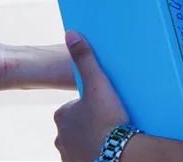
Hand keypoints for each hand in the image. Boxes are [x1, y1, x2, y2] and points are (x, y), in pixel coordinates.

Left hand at [53, 31, 128, 160]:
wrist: (122, 155)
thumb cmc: (109, 120)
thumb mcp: (98, 84)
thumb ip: (85, 58)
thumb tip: (71, 33)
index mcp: (61, 116)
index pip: (75, 108)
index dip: (91, 107)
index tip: (107, 109)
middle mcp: (60, 137)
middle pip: (77, 127)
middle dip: (91, 126)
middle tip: (112, 124)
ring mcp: (68, 156)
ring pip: (81, 145)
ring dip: (93, 142)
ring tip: (113, 139)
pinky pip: (86, 160)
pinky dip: (95, 156)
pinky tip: (110, 152)